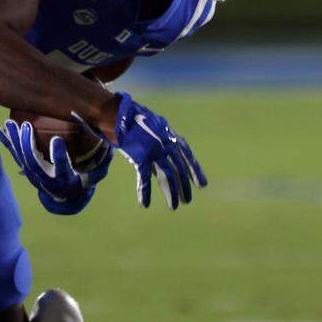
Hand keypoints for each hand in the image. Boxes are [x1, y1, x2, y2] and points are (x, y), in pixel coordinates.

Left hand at [0, 120, 110, 215]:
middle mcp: (46, 179)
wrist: (66, 197)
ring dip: (15, 140)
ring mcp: (34, 174)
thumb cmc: (84, 180)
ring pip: (22, 158)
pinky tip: (0, 129)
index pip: (61, 168)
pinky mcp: (27, 169)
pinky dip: (7, 142)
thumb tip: (111, 144)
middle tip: (26, 126)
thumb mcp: (96, 174)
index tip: (57, 140)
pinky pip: (15, 155)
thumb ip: (102, 161)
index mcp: (65, 180)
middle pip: (33, 162)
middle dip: (28, 144)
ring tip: (10, 124)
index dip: (59, 156)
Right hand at [112, 92, 206, 209]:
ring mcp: (155, 151)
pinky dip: (144, 192)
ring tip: (174, 206)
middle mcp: (167, 144)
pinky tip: (145, 204)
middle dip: (184, 186)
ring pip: (167, 176)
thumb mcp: (154, 127)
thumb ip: (162, 141)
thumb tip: (163, 160)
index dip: (195, 171)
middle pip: (179, 169)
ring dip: (171, 192)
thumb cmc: (133, 120)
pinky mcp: (140, 157)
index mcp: (171, 136)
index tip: (202, 185)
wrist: (118, 115)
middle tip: (187, 200)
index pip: (188, 156)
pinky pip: (144, 178)